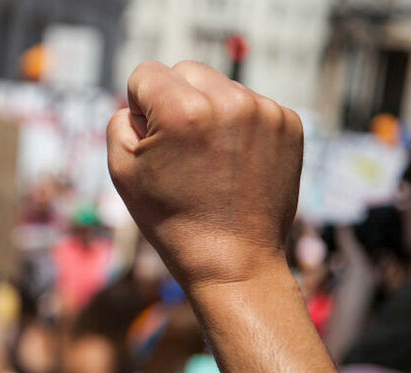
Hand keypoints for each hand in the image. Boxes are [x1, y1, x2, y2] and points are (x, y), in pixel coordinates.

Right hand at [107, 61, 302, 288]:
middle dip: (175, 101)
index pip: (146, 73)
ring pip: (220, 87)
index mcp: (183, 111)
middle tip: (179, 151)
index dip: (139, 107)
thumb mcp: (121, 171)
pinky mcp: (290, 124)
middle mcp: (229, 102)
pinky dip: (239, 126)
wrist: (233, 262)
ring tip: (209, 161)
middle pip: (186, 71)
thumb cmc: (172, 220)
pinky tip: (233, 163)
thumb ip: (120, 121)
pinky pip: (250, 105)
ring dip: (209, 112)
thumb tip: (141, 104)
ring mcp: (265, 111)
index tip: (152, 143)